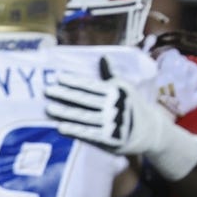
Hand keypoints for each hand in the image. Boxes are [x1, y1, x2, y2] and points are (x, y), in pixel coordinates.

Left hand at [45, 57, 172, 156]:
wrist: (150, 131)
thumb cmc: (132, 106)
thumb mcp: (124, 88)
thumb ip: (110, 75)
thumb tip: (103, 56)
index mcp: (116, 92)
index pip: (91, 85)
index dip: (74, 81)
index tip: (58, 77)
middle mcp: (113, 107)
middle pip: (85, 100)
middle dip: (65, 95)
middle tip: (47, 90)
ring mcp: (111, 124)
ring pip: (84, 117)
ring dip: (65, 113)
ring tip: (48, 108)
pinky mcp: (109, 139)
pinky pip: (88, 134)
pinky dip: (74, 130)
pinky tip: (60, 127)